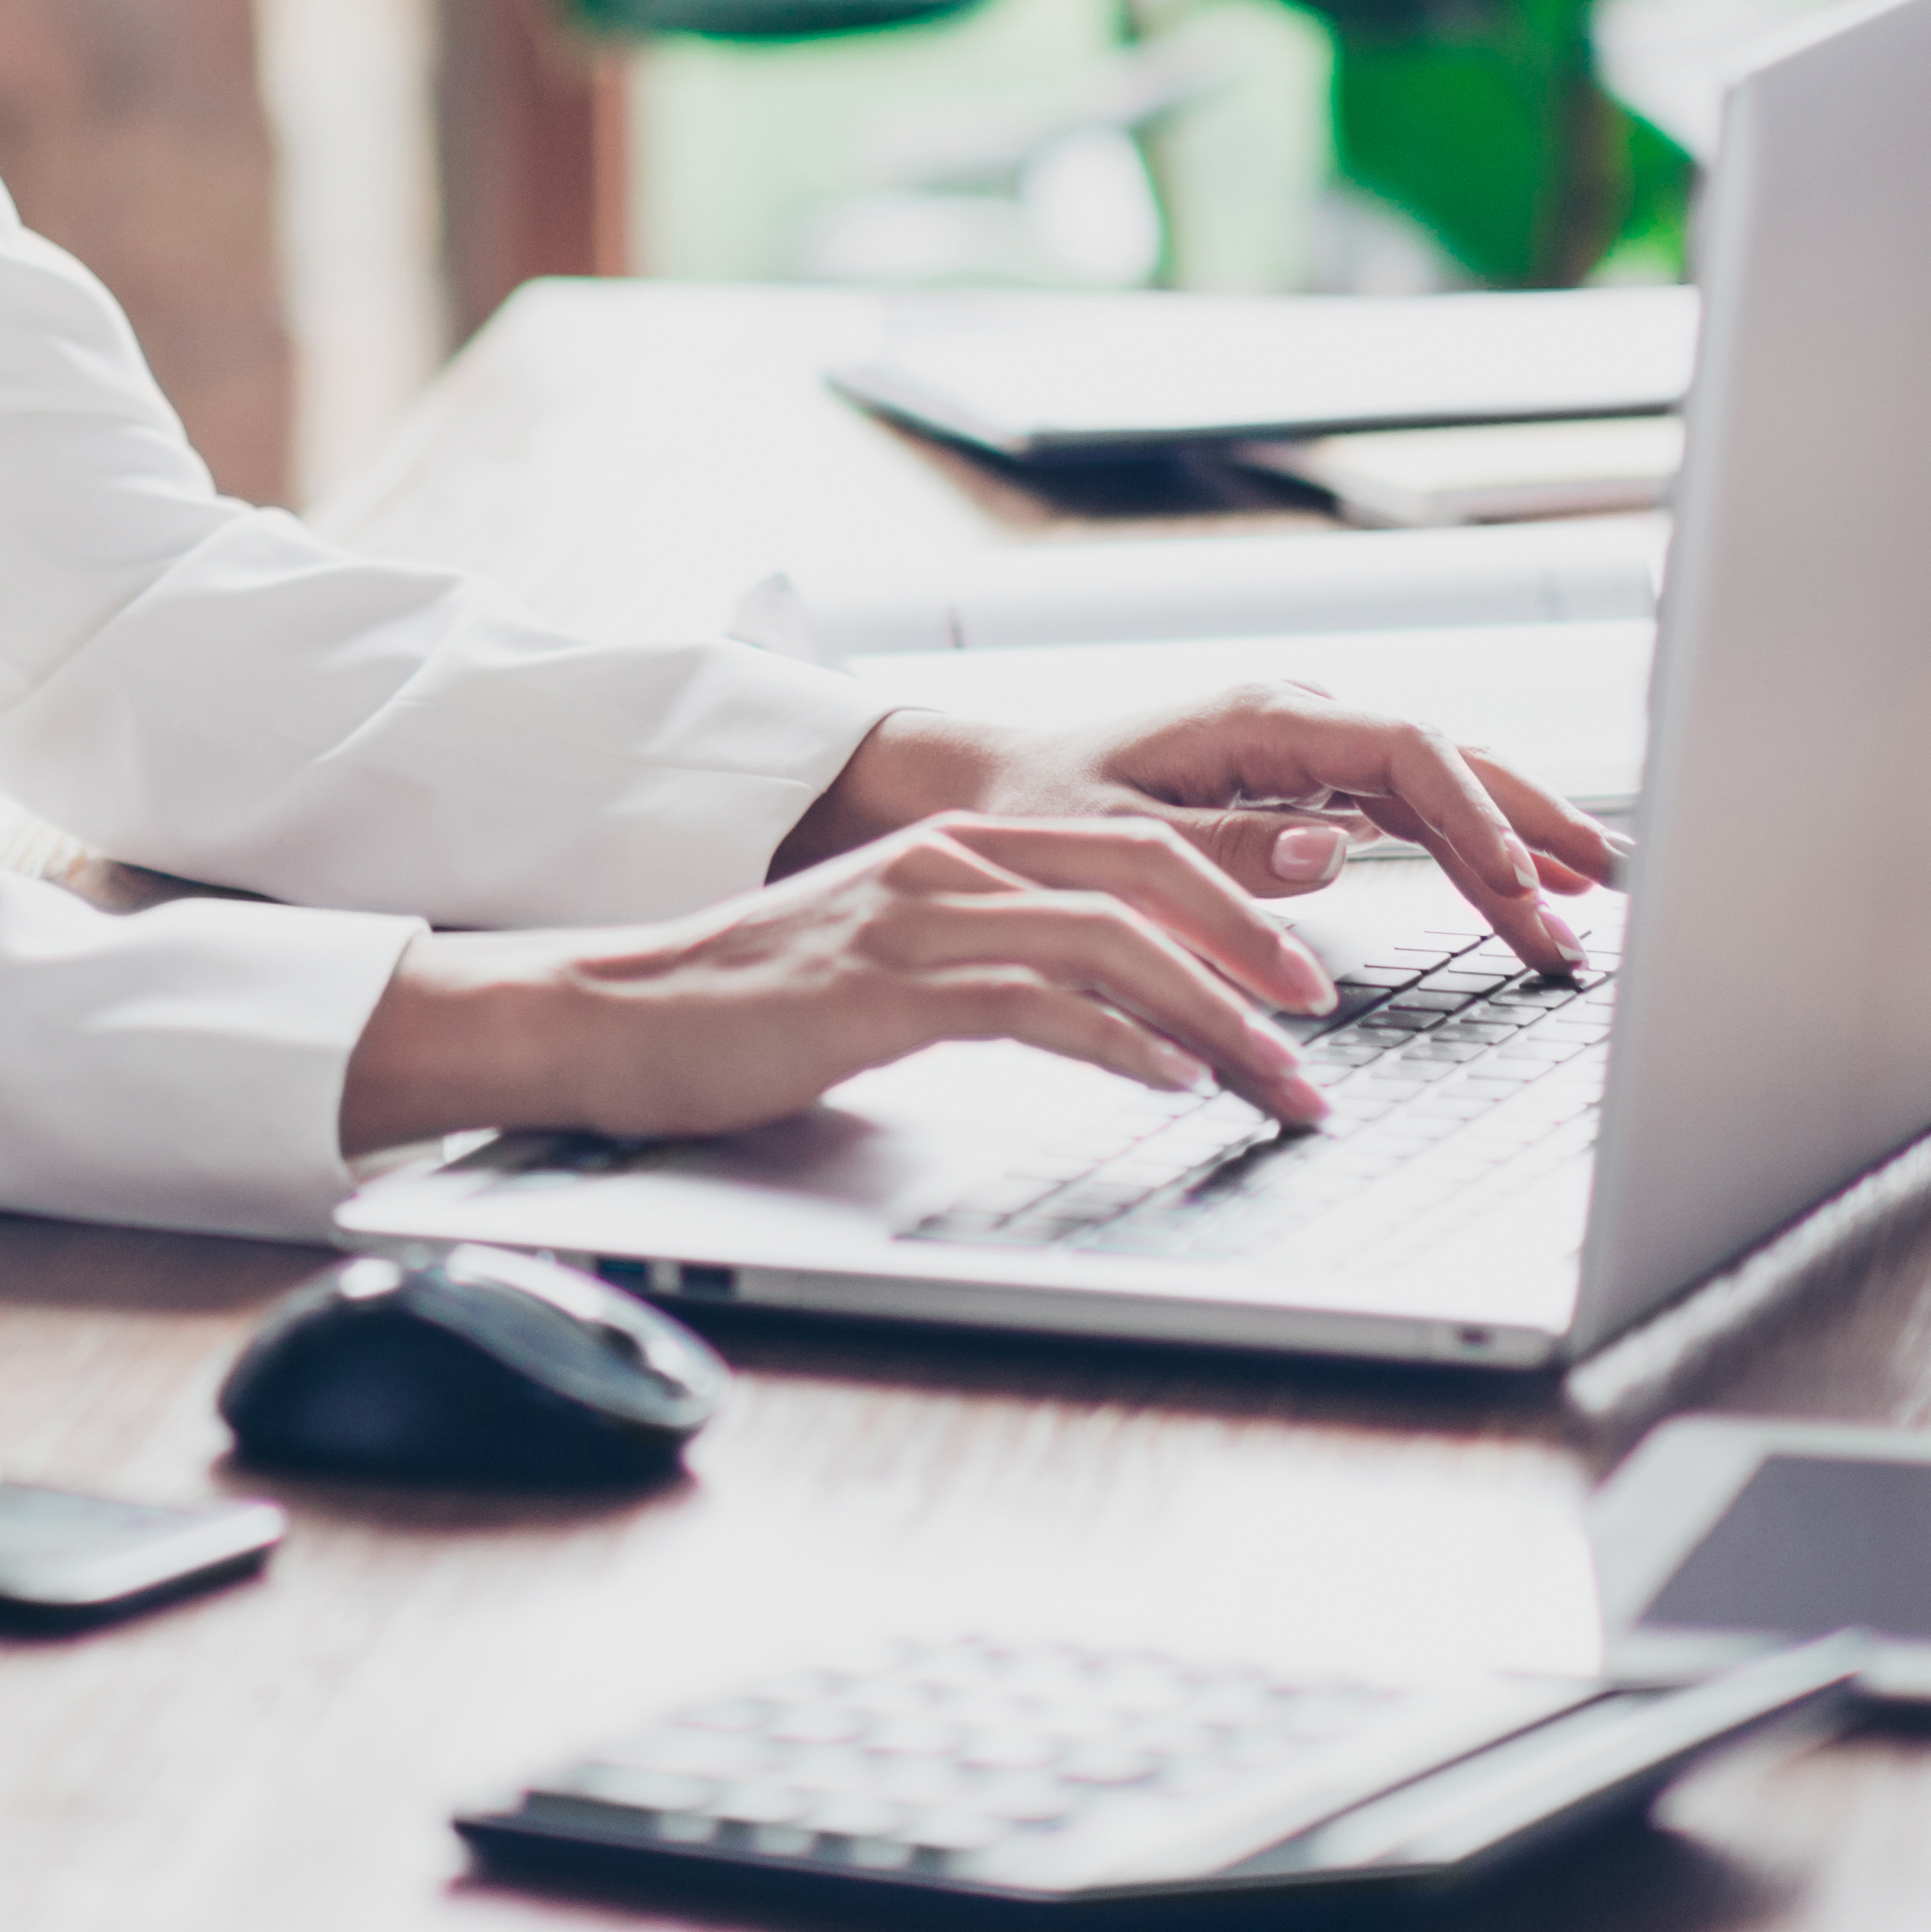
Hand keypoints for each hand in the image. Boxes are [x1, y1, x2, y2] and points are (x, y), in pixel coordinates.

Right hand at [337, 812, 1340, 1155]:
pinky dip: (1122, 1044)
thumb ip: (986, 968)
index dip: (1237, 904)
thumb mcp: (885, 964)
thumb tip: (1101, 1018)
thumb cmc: (741, 1009)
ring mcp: (914, 921)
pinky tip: (1171, 1083)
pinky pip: (1034, 1006)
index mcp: (956, 848)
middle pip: (1148, 880)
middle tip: (1323, 1015)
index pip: (1135, 853)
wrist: (606, 1014)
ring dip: (1216, 1019)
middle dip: (1254, 949)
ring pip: (1111, 945)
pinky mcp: (882, 990)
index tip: (1302, 974)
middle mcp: (947, 864)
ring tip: (1278, 1080)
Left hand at [771, 691, 1620, 975]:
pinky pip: (1413, 814)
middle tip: (1609, 895)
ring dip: (1517, 844)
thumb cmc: (1037, 811)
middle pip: (1448, 760)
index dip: (1470, 816)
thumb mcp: (1112, 840)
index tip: (1523, 883)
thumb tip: (1330, 853)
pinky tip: (1525, 895)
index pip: (1402, 751)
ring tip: (1595, 908)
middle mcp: (1299, 720)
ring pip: (1444, 787)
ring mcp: (1311, 751)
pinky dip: (1472, 853)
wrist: (986, 789)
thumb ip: (1220, 851)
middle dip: (1530, 825)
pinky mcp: (1309, 788)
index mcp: (1260, 718)